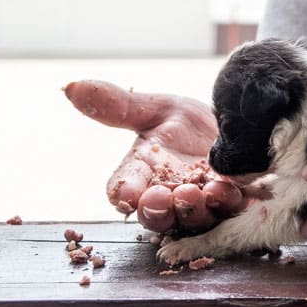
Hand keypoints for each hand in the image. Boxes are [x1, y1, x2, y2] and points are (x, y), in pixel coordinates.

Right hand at [64, 81, 257, 232]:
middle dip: (157, 209)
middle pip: (155, 214)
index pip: (124, 189)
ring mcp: (202, 205)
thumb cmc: (188, 123)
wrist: (237, 124)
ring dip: (192, 210)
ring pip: (192, 219)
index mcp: (142, 175)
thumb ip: (116, 105)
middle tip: (159, 198)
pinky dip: (228, 204)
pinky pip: (230, 212)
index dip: (123, 194)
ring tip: (195, 193)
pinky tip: (229, 191)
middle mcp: (169, 195)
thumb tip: (70, 86)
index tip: (125, 194)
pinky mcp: (235, 205)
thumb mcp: (155, 109)